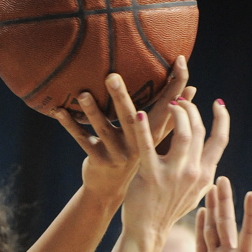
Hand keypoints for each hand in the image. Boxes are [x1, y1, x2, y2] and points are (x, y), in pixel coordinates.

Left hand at [54, 57, 191, 206]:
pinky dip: (70, 125)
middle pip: (131, 118)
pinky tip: (59, 111)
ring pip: (104, 129)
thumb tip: (191, 88)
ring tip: (83, 93)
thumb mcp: (154, 138)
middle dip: (121, 97)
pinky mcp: (98, 160)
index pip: (169, 108)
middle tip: (112, 75)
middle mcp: (138, 145)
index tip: (180, 61)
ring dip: (92, 111)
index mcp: (154, 135)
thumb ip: (170, 115)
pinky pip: (83, 139)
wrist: (111, 190)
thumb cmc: (134, 156)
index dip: (177, 85)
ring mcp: (118, 154)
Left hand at [120, 95, 228, 236]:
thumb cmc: (167, 209)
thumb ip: (202, 173)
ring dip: (177, 113)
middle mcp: (193, 172)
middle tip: (179, 100)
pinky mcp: (151, 176)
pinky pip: (148, 147)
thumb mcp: (193, 192)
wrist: (147, 231)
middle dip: (191, 110)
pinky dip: (144, 128)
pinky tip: (139, 114)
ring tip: (168, 102)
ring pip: (184, 134)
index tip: (218, 103)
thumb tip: (212, 158)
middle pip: (200, 131)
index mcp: (205, 174)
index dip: (222, 118)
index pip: (220, 140)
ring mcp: (173, 174)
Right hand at [195, 177, 251, 251]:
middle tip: (221, 180)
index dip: (249, 214)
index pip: (247, 233)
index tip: (250, 194)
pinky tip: (200, 213)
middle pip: (226, 225)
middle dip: (225, 202)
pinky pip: (201, 244)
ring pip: (213, 230)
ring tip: (210, 190)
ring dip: (212, 210)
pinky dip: (200, 227)